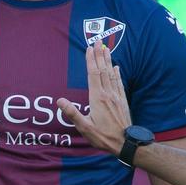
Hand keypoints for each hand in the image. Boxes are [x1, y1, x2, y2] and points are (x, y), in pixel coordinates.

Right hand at [57, 41, 131, 155]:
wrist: (125, 143)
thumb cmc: (104, 137)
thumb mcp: (85, 127)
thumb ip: (72, 113)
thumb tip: (59, 100)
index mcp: (97, 98)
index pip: (93, 74)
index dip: (91, 60)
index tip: (89, 48)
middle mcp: (108, 94)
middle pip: (102, 70)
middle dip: (99, 55)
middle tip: (98, 41)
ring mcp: (116, 97)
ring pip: (111, 74)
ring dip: (108, 61)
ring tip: (106, 49)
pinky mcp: (122, 101)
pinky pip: (119, 83)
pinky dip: (117, 74)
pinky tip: (117, 67)